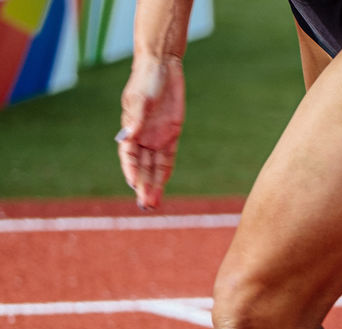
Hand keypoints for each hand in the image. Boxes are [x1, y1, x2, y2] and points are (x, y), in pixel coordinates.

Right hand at [118, 56, 184, 210]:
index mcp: (130, 129)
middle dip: (143, 186)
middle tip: (146, 206)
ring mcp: (156, 137)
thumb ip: (137, 118)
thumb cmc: (147, 80)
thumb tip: (129, 136)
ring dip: (154, 184)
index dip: (131, 170)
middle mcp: (142, 137)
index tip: (133, 184)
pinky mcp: (171, 134)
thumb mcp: (142, 98)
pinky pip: (167, 158)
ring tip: (154, 203)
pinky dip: (165, 171)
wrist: (162, 68)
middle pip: (141, 166)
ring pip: (154, 167)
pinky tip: (163, 184)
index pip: (128, 155)